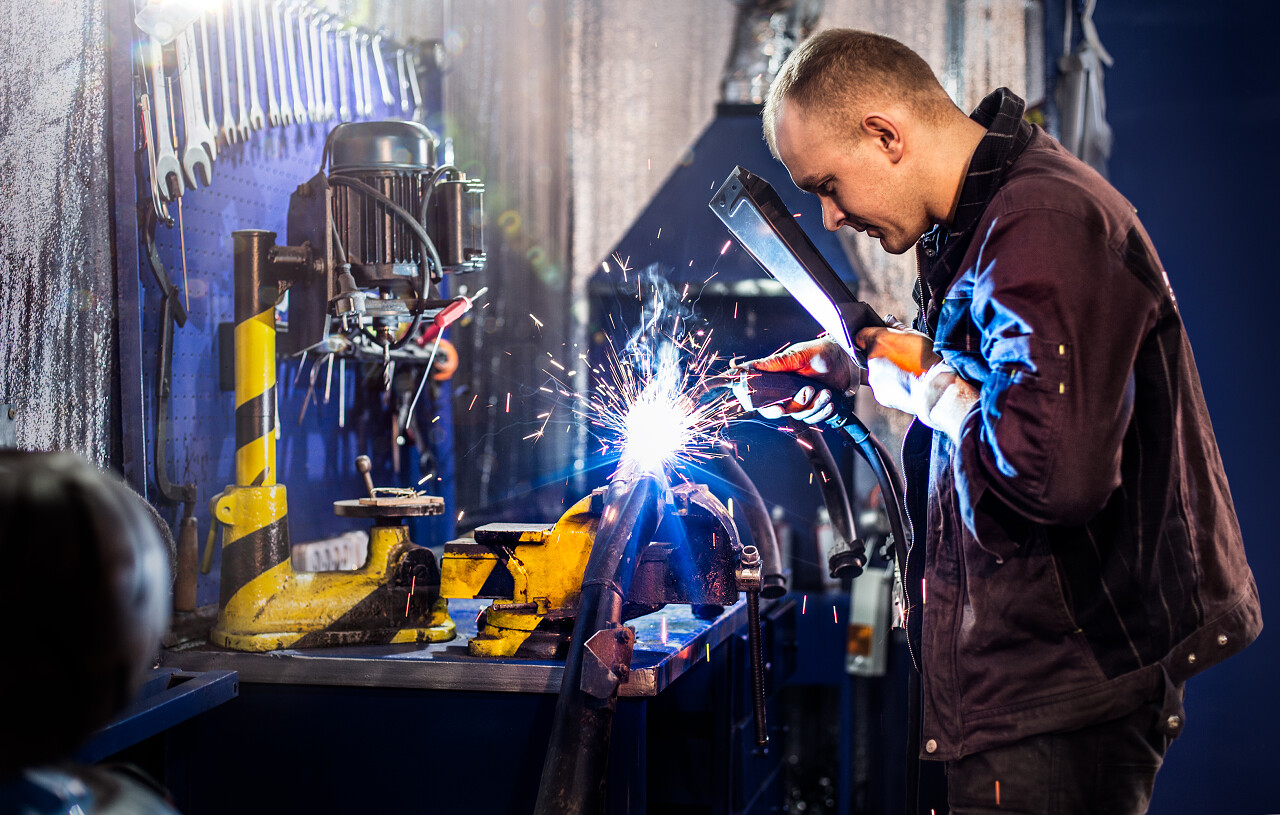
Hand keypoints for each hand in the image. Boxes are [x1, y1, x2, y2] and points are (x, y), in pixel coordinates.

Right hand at [736, 338, 855, 423]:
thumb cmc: (821, 352)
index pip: (762, 399)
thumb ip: (778, 362)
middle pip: (781, 411)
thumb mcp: (799, 354)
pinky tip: (829, 401)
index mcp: (777, 379)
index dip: (767, 407)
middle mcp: (786, 392)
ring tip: (825, 391)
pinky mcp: (814, 407)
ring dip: (814, 405)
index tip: (778, 408)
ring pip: (800, 415)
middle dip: (796, 405)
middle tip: (807, 392)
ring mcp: (801, 401)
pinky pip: (814, 418)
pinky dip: (822, 411)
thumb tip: (755, 365)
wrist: (846, 360)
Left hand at [856, 318, 976, 439]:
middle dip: (882, 355)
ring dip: (887, 370)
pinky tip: (906, 383)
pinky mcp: (880, 394)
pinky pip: (883, 386)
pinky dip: (892, 384)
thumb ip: (897, 327)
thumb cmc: (927, 359)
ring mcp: (874, 378)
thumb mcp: (915, 335)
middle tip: (901, 357)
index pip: (862, 335)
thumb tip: (888, 320)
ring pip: (877, 371)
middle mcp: (871, 359)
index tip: (880, 340)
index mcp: (879, 340)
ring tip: (906, 372)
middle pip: (870, 354)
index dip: (870, 336)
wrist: (934, 387)